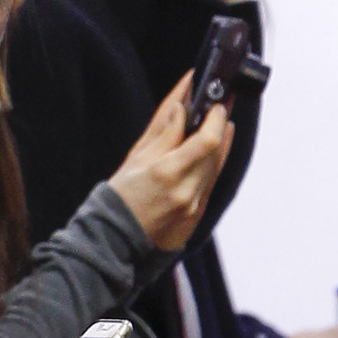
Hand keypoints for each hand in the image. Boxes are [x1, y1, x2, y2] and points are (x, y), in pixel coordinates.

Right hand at [110, 76, 233, 252]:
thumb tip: (181, 105)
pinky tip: (218, 144)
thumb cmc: (122, 193)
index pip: (206, 141)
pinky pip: (212, 179)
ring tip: (218, 119)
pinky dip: (215, 158)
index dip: (215, 119)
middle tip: (219, 103)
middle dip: (219, 124)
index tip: (215, 102)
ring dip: (220, 140)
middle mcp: (186, 189)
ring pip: (216, 164)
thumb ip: (163, 131)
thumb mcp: (136, 157)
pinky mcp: (197, 211)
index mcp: (167, 172)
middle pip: (215, 151)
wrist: (118, 235)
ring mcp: (194, 203)